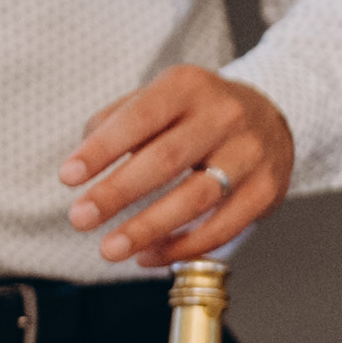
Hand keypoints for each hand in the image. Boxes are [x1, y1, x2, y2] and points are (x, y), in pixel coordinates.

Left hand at [63, 68, 294, 267]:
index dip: (103, 149)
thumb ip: (118, 121)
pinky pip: (222, 227)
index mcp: (189, 86)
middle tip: (80, 219)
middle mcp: (224, 116)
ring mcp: (250, 154)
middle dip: (118, 193)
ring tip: (111, 249)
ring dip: (148, 228)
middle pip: (166, 160)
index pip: (140, 117)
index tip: (69, 176)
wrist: (272, 118)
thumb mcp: (161, 98)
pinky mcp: (267, 190)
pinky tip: (149, 255)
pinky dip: (182, 247)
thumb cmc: (198, 113)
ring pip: (196, 198)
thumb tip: (82, 161)